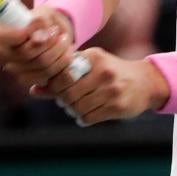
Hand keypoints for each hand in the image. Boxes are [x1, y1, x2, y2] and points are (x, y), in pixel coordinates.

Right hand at [0, 5, 75, 86]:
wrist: (52, 33)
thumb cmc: (44, 20)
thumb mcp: (43, 14)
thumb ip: (40, 23)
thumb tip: (39, 38)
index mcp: (0, 33)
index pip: (2, 37)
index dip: (24, 33)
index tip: (43, 24)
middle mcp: (1, 52)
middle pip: (26, 53)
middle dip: (50, 42)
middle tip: (59, 33)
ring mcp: (13, 68)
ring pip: (41, 65)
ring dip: (59, 51)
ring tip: (64, 41)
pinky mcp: (26, 79)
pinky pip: (46, 75)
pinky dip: (61, 64)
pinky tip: (63, 54)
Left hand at [33, 47, 169, 125]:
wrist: (143, 82)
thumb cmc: (109, 72)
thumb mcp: (88, 67)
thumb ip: (61, 77)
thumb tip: (33, 90)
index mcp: (93, 57)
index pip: (62, 75)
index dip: (55, 86)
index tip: (59, 89)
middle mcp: (103, 71)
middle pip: (68, 94)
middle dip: (63, 100)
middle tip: (67, 100)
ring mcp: (112, 89)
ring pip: (77, 108)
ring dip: (73, 110)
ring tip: (77, 106)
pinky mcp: (118, 106)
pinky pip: (89, 118)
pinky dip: (83, 118)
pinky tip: (87, 113)